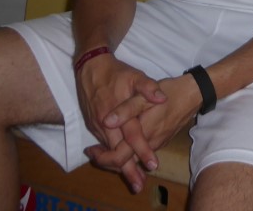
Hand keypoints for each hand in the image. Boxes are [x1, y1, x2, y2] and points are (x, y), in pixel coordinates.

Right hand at [74, 53, 166, 187]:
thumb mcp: (135, 75)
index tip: (153, 164)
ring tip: (134, 179)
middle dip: (128, 170)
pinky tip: (120, 162)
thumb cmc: (116, 72)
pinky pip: (104, 145)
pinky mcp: (93, 125)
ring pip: (109, 151)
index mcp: (117, 113)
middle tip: (139, 185)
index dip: (142, 151)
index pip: (132, 137)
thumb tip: (162, 98)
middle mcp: (105, 124)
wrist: (90, 67)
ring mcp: (97, 126)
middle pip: (117, 152)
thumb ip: (148, 88)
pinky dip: (112, 155)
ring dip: (119, 166)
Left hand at [84, 74, 199, 191]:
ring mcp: (158, 143)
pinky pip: (142, 153)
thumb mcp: (145, 96)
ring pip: (134, 158)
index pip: (119, 157)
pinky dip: (129, 152)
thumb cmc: (169, 92)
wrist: (194, 93)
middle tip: (93, 153)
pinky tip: (122, 144)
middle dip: (108, 161)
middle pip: (125, 162)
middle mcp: (151, 143)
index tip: (90, 151)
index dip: (103, 157)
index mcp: (144, 134)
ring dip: (118, 157)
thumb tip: (107, 121)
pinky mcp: (162, 139)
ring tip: (102, 149)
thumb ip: (126, 109)